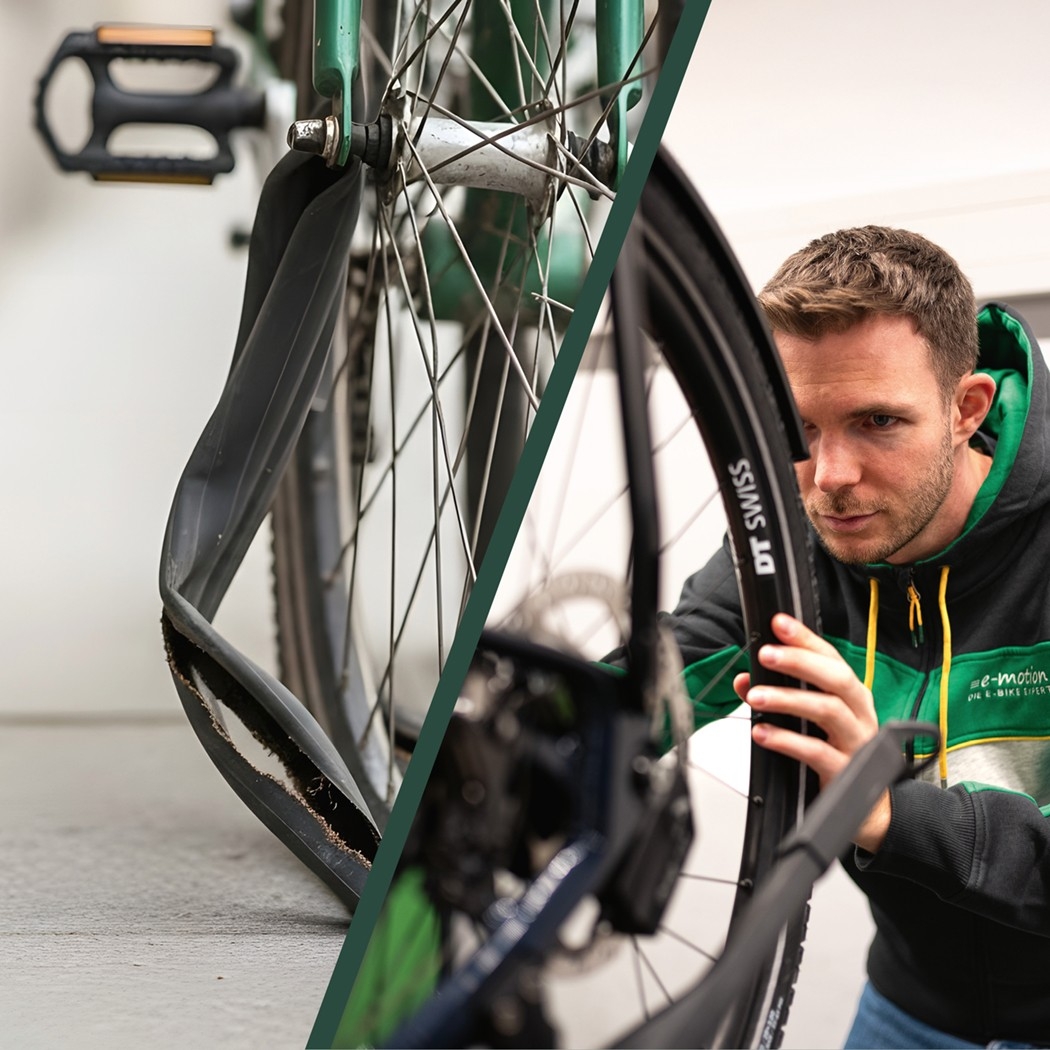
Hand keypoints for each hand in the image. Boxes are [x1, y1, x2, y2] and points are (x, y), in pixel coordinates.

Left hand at [732, 612, 889, 852]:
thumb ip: (776, 697)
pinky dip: (786, 741)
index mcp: (850, 695)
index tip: (778, 622)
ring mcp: (857, 742)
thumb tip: (744, 679)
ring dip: (788, 700)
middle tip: (766, 654)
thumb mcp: (806, 721)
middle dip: (800, 662)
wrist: (868, 808)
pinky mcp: (847, 772)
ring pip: (828, 711)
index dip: (805, 639)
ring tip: (755, 697)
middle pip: (836, 678)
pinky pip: (817, 753)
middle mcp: (859, 713)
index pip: (829, 657)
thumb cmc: (836, 753)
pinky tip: (762, 734)